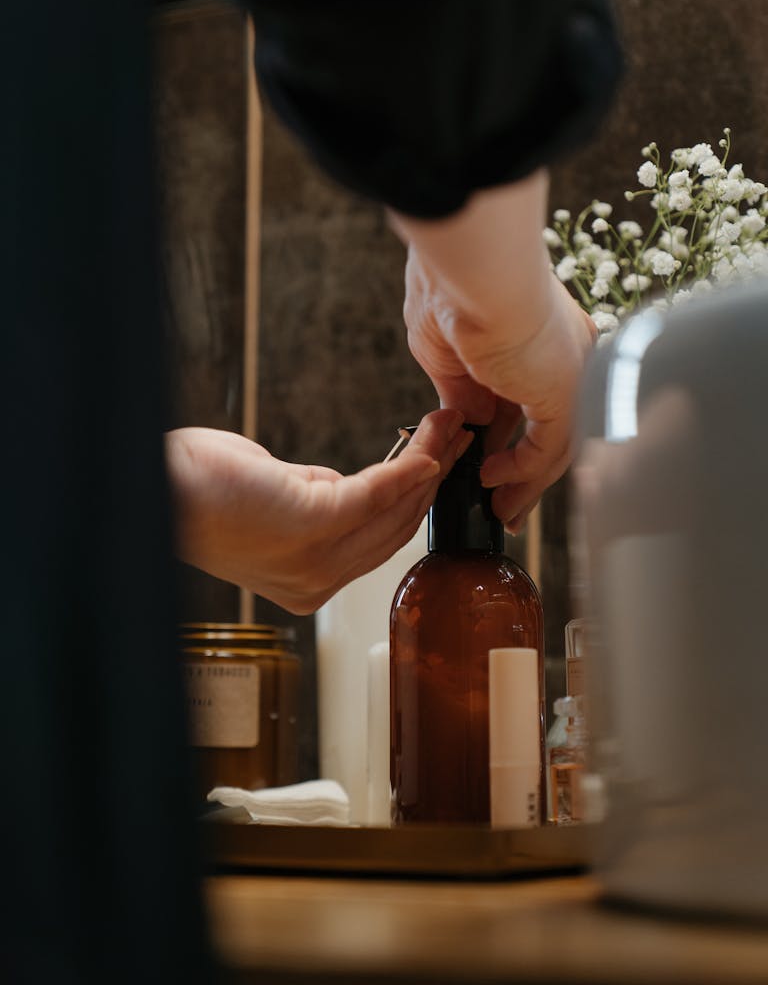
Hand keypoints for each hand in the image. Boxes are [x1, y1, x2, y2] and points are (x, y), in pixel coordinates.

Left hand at [165, 408, 470, 613]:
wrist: (158, 488)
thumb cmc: (203, 490)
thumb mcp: (277, 500)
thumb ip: (324, 500)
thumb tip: (366, 485)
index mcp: (308, 584)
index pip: (381, 543)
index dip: (418, 500)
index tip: (440, 460)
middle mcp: (316, 582)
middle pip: (397, 528)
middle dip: (434, 475)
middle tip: (456, 434)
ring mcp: (315, 559)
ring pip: (394, 509)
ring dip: (427, 461)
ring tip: (448, 426)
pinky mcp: (311, 524)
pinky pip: (375, 493)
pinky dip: (405, 466)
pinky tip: (425, 442)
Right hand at [400, 222, 596, 532]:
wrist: (472, 270)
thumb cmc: (452, 289)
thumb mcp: (444, 351)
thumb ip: (459, 389)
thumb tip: (470, 425)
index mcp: (537, 335)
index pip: (526, 398)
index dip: (505, 436)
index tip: (483, 463)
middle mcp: (565, 356)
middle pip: (548, 428)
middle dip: (522, 471)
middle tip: (500, 503)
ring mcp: (570, 375)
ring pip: (553, 447)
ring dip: (524, 483)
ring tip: (497, 510)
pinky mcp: (565, 394)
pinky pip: (548, 449)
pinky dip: (520, 471)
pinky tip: (490, 478)